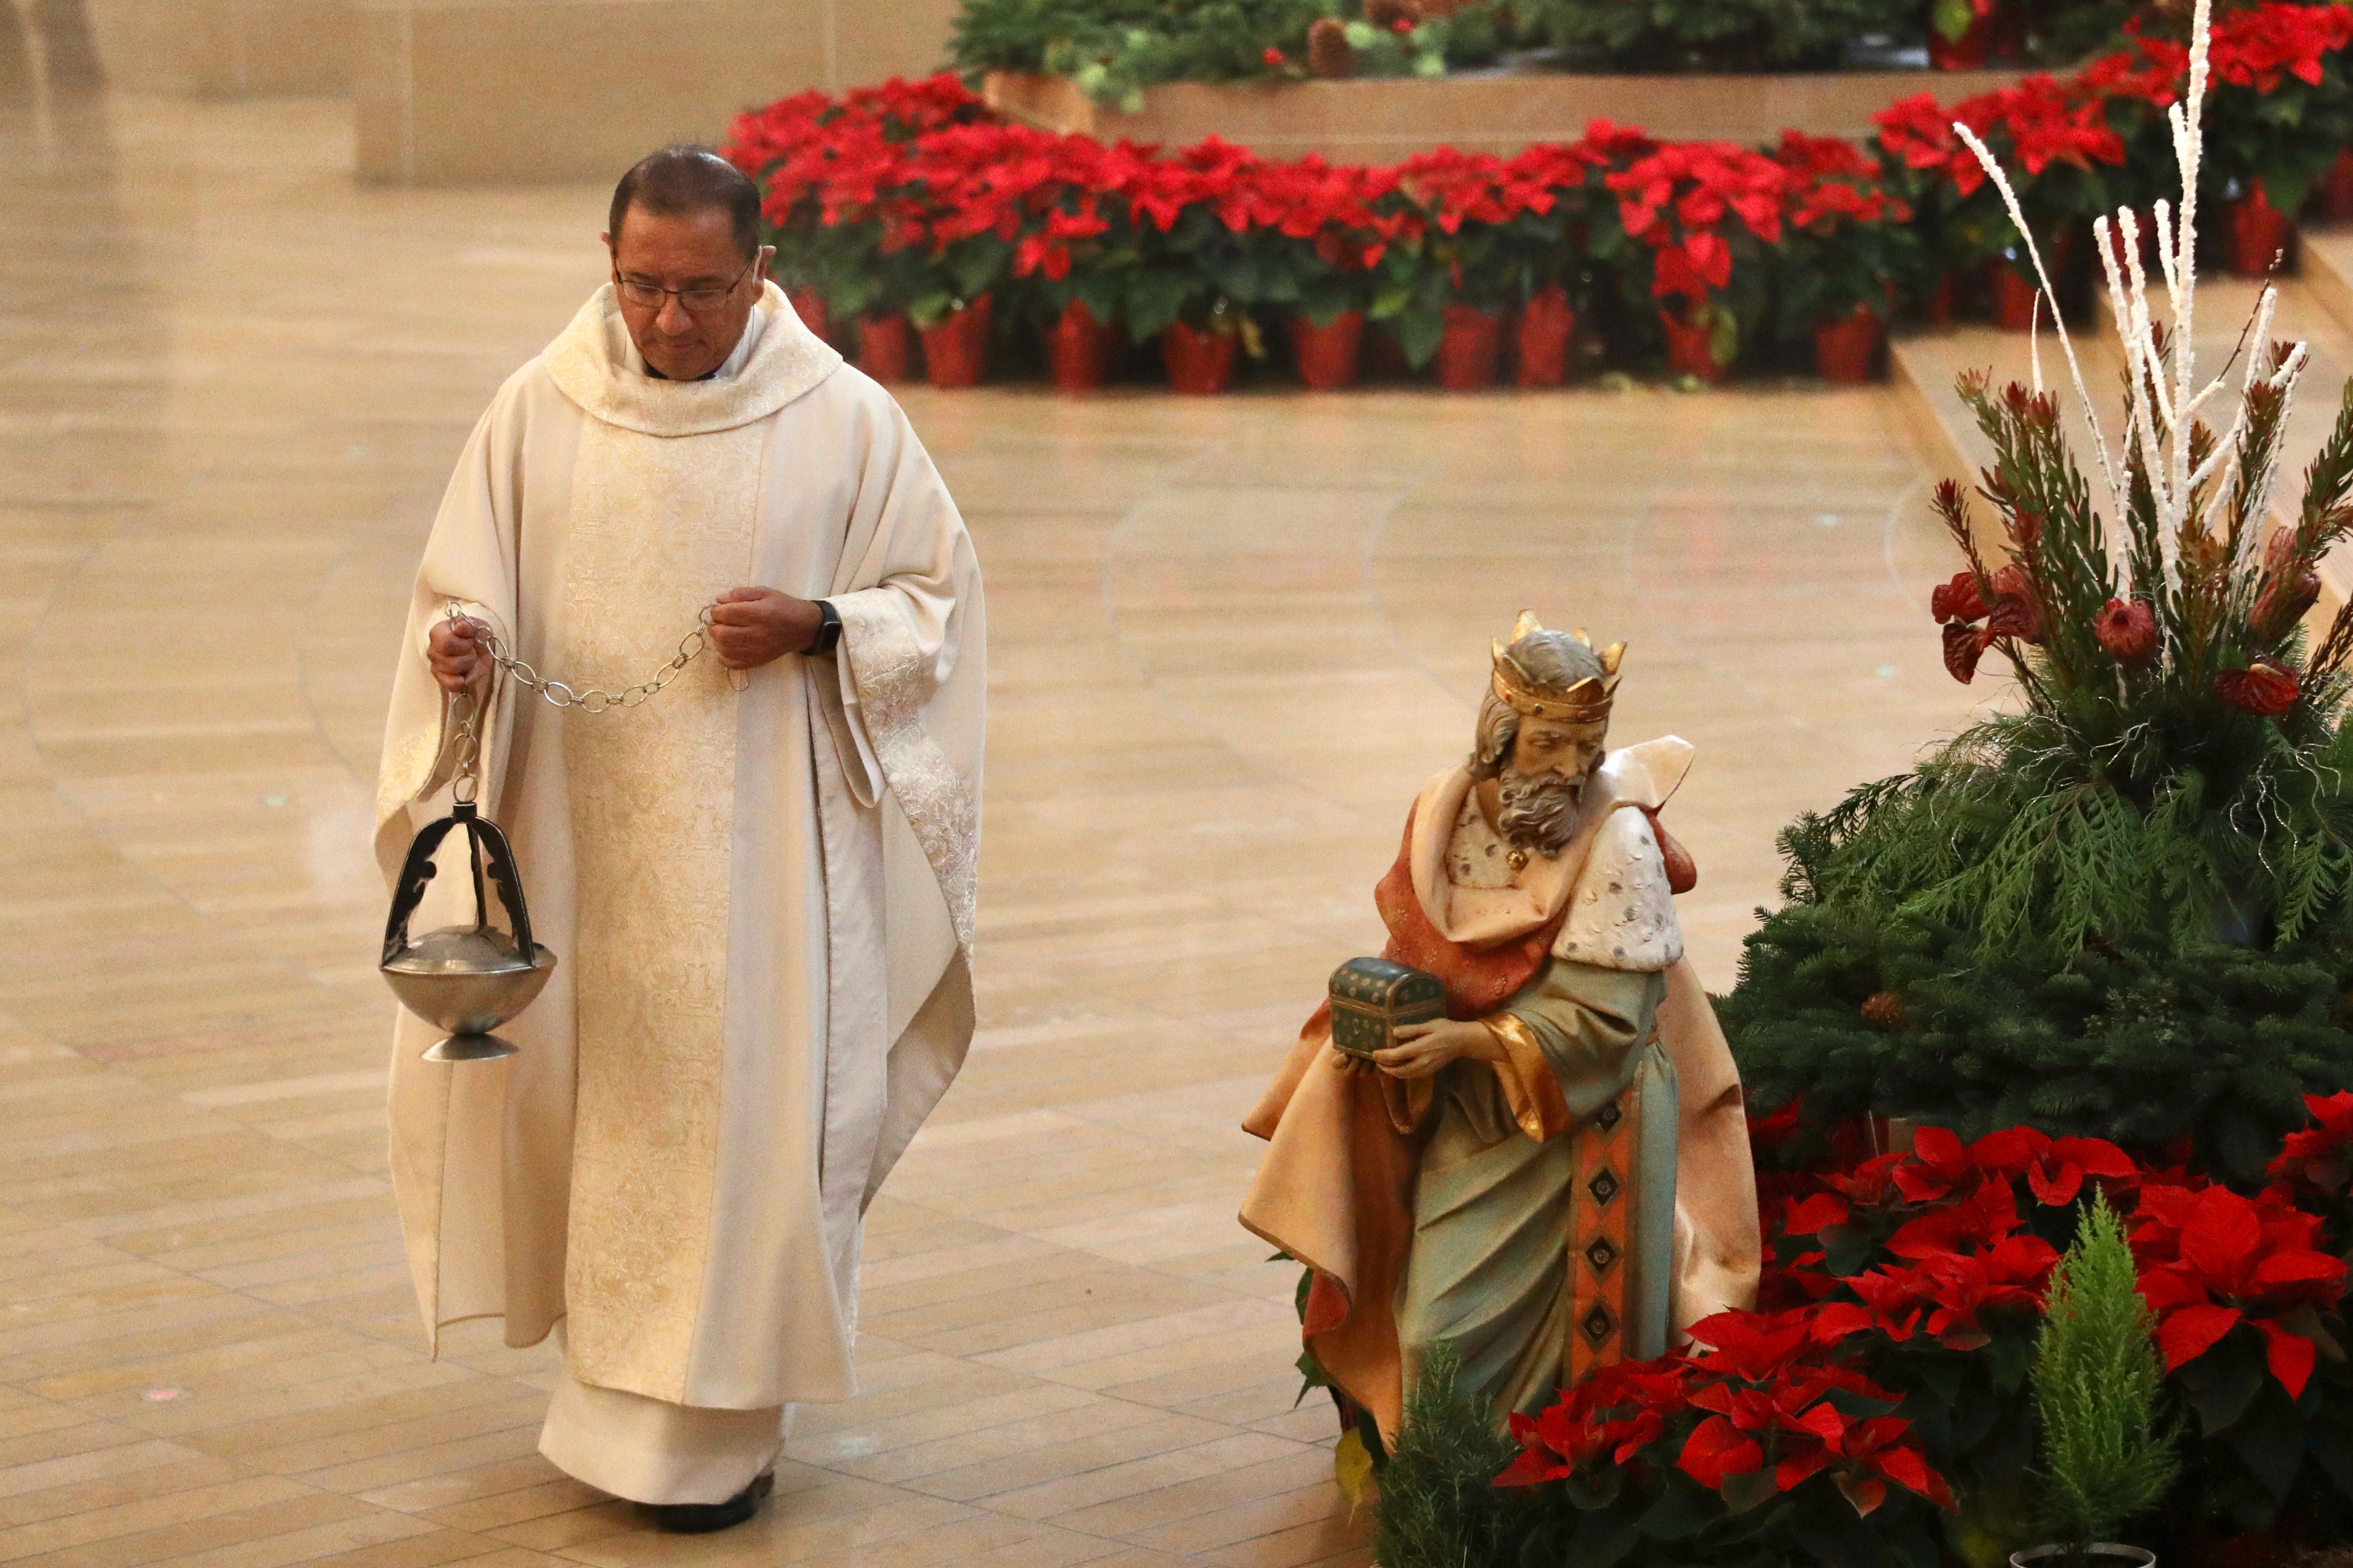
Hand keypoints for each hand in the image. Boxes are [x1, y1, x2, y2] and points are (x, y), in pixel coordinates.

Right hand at [427, 616, 491, 694]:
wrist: (480, 647)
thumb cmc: (475, 635)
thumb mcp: (477, 626)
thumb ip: (469, 626)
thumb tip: (460, 627)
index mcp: (438, 633)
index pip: (447, 644)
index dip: (464, 645)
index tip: (471, 641)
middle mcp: (432, 650)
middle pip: (451, 662)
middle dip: (468, 658)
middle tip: (472, 652)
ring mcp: (435, 665)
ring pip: (452, 673)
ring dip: (468, 667)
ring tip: (470, 661)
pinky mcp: (440, 678)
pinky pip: (449, 685)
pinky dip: (459, 683)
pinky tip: (465, 676)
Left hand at [708, 586, 822, 670]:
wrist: (804, 628)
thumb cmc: (784, 606)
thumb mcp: (765, 592)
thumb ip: (741, 594)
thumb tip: (719, 600)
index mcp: (759, 614)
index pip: (726, 614)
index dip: (716, 611)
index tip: (718, 609)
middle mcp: (757, 634)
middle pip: (722, 634)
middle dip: (714, 626)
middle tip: (719, 622)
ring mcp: (757, 650)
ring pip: (725, 649)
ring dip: (718, 641)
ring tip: (723, 633)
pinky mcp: (758, 661)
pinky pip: (733, 664)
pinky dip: (724, 657)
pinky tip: (725, 648)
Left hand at [1373, 1018, 1504, 1079]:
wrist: (1463, 1042)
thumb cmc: (1446, 1029)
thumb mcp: (1429, 1025)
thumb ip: (1411, 1029)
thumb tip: (1393, 1032)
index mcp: (1420, 1049)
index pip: (1396, 1056)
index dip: (1383, 1056)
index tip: (1373, 1053)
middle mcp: (1422, 1062)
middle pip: (1398, 1071)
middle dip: (1385, 1068)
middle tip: (1376, 1061)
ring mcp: (1426, 1069)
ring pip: (1405, 1075)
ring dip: (1393, 1072)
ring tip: (1384, 1065)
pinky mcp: (1430, 1071)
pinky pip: (1412, 1076)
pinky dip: (1402, 1074)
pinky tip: (1399, 1068)